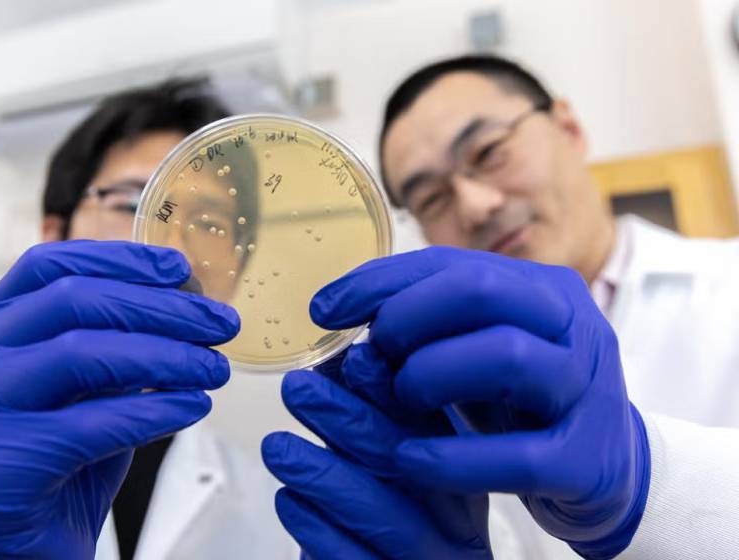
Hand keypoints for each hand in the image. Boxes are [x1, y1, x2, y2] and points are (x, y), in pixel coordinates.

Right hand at [0, 240, 238, 558]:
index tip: (179, 268)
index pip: (47, 267)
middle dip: (159, 308)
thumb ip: (116, 346)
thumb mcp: (87, 392)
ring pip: (81, 354)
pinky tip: (193, 408)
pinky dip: (156, 411)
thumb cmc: (61, 469)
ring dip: (166, 355)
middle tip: (219, 323)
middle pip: (72, 302)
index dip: (118, 258)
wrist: (23, 558)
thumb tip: (187, 301)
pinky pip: (92, 425)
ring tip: (214, 367)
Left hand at [262, 345, 491, 558]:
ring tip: (277, 446)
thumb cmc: (392, 532)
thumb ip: (373, 423)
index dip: (393, 392)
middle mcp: (457, 526)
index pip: (434, 427)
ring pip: (384, 516)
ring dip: (325, 474)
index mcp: (462, 483)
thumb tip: (341, 362)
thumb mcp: (391, 473)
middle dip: (350, 420)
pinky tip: (288, 500)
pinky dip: (316, 528)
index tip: (356, 358)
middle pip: (410, 466)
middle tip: (298, 389)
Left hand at [309, 247, 650, 559]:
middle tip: (372, 352)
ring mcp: (588, 389)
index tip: (324, 308)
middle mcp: (572, 326)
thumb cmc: (522, 402)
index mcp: (541, 289)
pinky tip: (410, 460)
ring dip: (431, 374)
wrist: (604, 468)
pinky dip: (454, 459)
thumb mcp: (477, 349)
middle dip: (407, 315)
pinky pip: (519, 456)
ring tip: (400, 398)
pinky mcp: (587, 457)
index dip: (378, 281)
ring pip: (506, 356)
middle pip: (481, 290)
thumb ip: (425, 327)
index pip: (450, 263)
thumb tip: (337, 314)